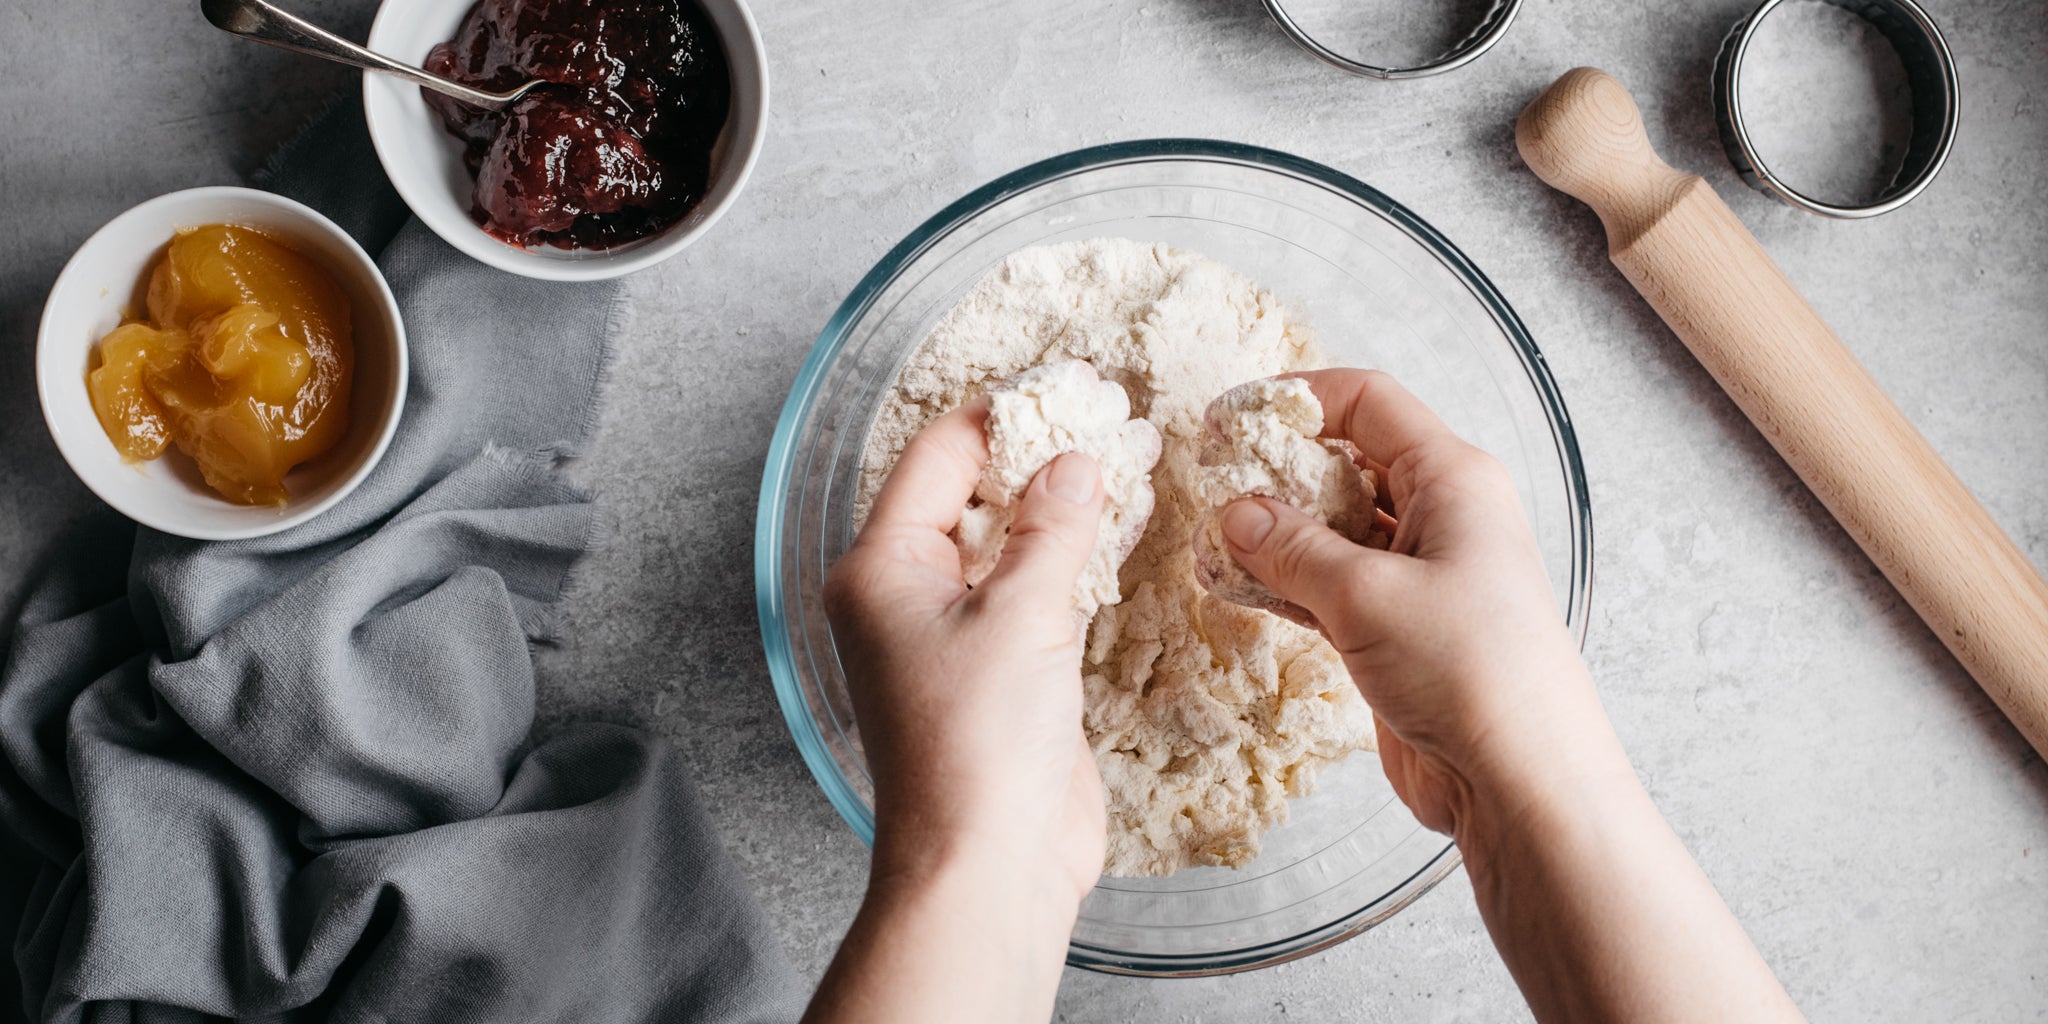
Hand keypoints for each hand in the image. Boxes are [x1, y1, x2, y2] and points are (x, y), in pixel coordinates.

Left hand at [823, 398, 1106, 902]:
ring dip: (1064, 501)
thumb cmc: (977, 747)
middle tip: (1105, 410)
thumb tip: (1076, 462)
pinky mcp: (1001, 668)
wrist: (990, 865)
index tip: (1066, 384)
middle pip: (973, 493)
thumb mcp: (1021, 614)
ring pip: (1009, 540)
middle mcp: (908, 593)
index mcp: (881, 568)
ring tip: (1126, 450)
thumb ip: (1053, 527)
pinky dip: (1074, 554)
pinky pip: (1035, 588)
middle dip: (1039, 452)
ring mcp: (955, 632)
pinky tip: (1121, 521)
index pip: (938, 458)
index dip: (1003, 414)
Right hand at [1215, 369, 1610, 835]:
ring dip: (1274, 534)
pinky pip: (1331, 586)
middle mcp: (1442, 517)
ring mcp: (1421, 576)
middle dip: (1278, 469)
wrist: (1521, 781)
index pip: (1368, 403)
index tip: (1229, 419)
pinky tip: (1235, 587)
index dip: (1297, 398)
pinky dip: (1286, 583)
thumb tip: (1234, 512)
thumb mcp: (1367, 595)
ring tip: (1209, 540)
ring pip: (1334, 530)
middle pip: (1347, 463)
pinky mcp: (1399, 630)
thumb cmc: (1469, 669)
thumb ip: (1292, 548)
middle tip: (1211, 482)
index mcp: (1453, 479)